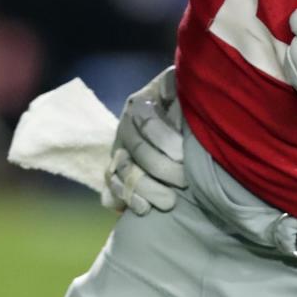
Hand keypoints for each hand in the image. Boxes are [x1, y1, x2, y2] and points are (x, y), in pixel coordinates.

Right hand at [102, 66, 186, 215]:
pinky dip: (125, 200)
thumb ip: (174, 88)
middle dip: (162, 168)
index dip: (163, 139)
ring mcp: (118, 154)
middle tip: (185, 181)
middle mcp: (125, 129)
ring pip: (123, 172)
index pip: (145, 121)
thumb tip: (171, 87)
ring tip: (170, 202)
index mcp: (140, 105)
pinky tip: (144, 208)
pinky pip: (110, 192)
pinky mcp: (115, 178)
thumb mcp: (181, 92)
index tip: (183, 155)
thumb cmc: (184, 106)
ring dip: (146, 188)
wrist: (179, 123)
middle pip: (137, 151)